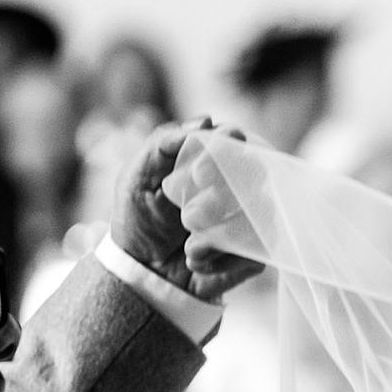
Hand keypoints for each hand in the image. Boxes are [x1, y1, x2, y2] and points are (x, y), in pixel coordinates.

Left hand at [112, 119, 264, 301]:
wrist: (139, 269)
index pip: (235, 141)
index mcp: (211, 161)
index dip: (224, 151)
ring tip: (187, 244)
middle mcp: (235, 186)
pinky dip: (218, 257)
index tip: (198, 172)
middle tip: (189, 214)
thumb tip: (205, 121)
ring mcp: (248, 220)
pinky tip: (195, 260)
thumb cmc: (138, 217)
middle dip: (219, 197)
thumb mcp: (137, 175)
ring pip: (254, 215)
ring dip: (216, 231)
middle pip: (252, 176)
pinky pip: (252, 250)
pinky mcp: (253, 253)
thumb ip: (164, 143)